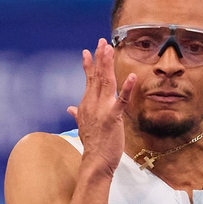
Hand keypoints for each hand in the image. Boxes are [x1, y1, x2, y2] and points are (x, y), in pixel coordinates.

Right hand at [68, 39, 138, 174]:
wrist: (95, 162)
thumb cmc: (92, 146)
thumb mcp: (82, 127)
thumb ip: (78, 115)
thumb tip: (70, 109)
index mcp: (86, 105)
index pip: (88, 81)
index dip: (88, 65)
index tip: (87, 51)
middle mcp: (92, 104)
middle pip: (96, 76)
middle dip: (100, 58)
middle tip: (103, 42)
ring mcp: (101, 110)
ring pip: (105, 82)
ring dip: (107, 65)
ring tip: (110, 49)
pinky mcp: (112, 118)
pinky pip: (122, 101)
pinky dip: (127, 88)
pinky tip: (132, 76)